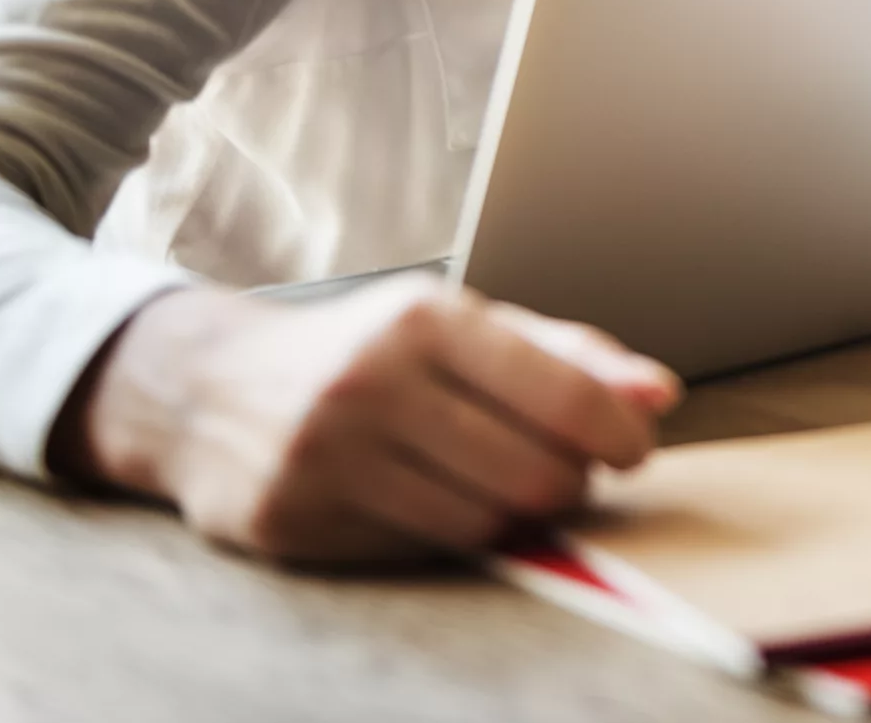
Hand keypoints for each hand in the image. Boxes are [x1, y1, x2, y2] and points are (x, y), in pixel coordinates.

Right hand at [54, 275, 681, 563]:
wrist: (210, 388)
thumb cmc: (366, 352)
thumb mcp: (464, 327)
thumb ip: (569, 355)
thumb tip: (660, 394)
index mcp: (425, 319)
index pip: (565, 396)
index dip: (619, 436)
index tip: (633, 451)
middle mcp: (372, 382)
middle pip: (533, 475)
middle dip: (566, 483)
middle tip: (556, 470)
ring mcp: (325, 455)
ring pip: (480, 525)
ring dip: (510, 517)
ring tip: (495, 483)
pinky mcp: (293, 520)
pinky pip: (416, 551)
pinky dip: (443, 535)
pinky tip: (426, 499)